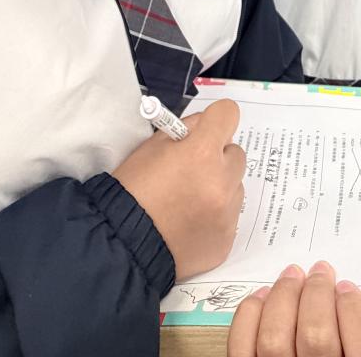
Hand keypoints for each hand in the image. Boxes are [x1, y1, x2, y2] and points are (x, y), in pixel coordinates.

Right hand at [113, 99, 245, 280]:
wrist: (124, 245)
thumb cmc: (133, 191)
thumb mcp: (151, 147)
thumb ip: (186, 130)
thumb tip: (207, 125)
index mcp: (202, 153)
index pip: (228, 114)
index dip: (216, 119)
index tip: (208, 128)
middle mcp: (222, 182)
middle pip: (236, 154)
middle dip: (218, 157)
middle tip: (192, 169)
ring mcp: (226, 214)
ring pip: (235, 187)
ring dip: (219, 187)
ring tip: (188, 200)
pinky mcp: (226, 239)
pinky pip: (229, 217)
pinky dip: (215, 215)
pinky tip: (190, 222)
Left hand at [228, 262, 360, 356]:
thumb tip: (353, 306)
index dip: (355, 310)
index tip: (348, 289)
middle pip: (317, 335)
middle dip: (318, 293)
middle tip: (321, 273)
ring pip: (275, 336)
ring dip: (284, 296)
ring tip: (293, 276)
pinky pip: (241, 346)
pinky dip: (249, 315)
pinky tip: (262, 298)